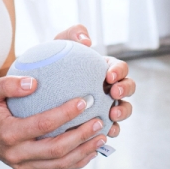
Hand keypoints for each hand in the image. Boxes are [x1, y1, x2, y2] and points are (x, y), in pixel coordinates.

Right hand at [0, 75, 108, 168]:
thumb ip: (8, 84)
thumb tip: (35, 82)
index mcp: (7, 133)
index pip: (42, 125)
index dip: (65, 114)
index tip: (85, 100)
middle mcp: (16, 153)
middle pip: (56, 149)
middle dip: (81, 136)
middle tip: (100, 120)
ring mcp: (22, 164)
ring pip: (59, 163)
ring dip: (84, 151)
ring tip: (103, 136)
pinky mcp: (27, 167)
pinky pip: (55, 168)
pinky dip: (76, 161)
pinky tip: (91, 150)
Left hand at [54, 24, 134, 138]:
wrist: (40, 85)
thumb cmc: (54, 61)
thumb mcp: (61, 43)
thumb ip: (74, 34)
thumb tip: (86, 40)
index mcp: (106, 69)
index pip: (120, 68)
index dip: (119, 71)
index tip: (109, 76)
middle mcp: (110, 88)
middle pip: (128, 88)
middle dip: (126, 90)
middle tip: (114, 93)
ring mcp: (107, 106)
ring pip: (123, 110)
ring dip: (122, 113)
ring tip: (111, 115)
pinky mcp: (99, 122)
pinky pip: (109, 128)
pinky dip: (110, 131)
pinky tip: (102, 134)